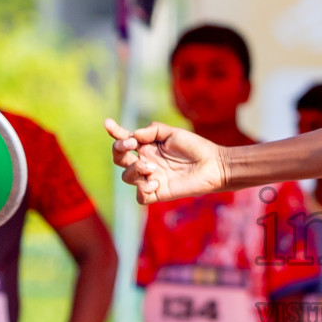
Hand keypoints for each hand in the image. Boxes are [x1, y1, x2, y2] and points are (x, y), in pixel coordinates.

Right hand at [105, 119, 227, 205]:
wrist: (213, 165)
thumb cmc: (196, 147)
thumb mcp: (173, 133)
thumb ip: (152, 132)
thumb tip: (133, 135)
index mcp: (148, 147)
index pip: (125, 140)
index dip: (114, 132)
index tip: (108, 124)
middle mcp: (146, 162)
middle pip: (119, 159)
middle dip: (119, 150)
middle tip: (132, 145)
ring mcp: (151, 178)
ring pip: (126, 177)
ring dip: (134, 170)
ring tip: (152, 167)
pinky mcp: (159, 193)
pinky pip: (140, 196)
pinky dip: (144, 189)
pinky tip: (157, 182)